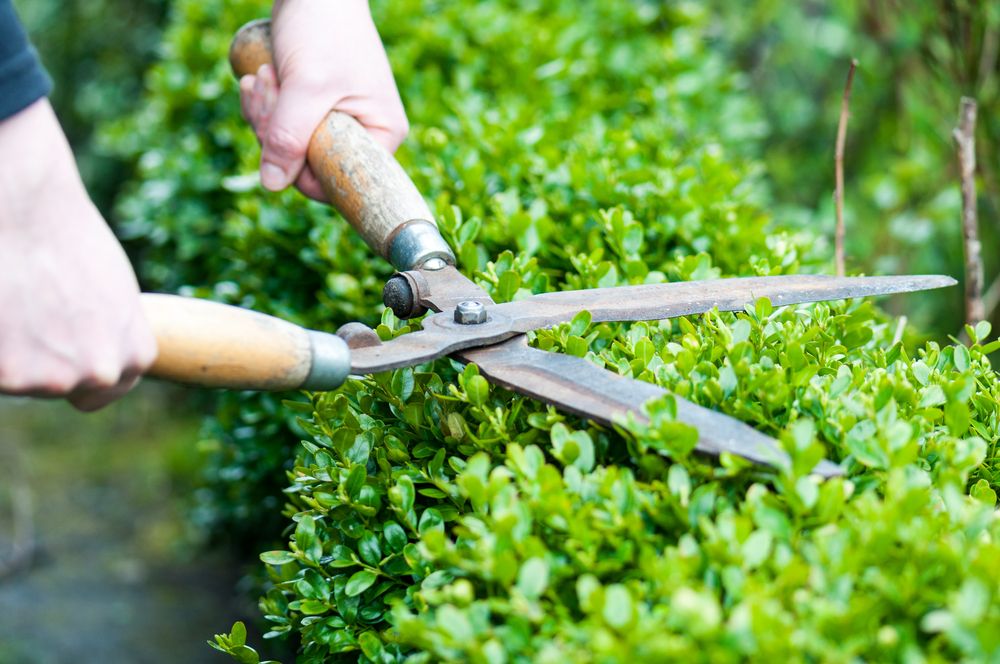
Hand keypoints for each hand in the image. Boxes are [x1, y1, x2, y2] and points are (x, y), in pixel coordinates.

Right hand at [0, 99, 156, 410]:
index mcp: (134, 355)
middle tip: (30, 311)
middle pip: (59, 385)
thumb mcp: (114, 294)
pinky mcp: (7, 375)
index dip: (81, 371)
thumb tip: (97, 348)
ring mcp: (52, 379)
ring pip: (21, 379)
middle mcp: (100, 373)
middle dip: (42, 358)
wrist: (25, 209)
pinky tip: (0, 309)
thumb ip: (110, 333)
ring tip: (14, 301)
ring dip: (11, 352)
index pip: (108, 388)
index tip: (65, 354)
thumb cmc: (67, 240)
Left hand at [239, 0, 408, 200]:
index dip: (302, 169)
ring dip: (266, 114)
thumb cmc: (324, 31)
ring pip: (290, 146)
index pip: (340, 181)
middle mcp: (365, 133)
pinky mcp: (314, 107)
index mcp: (382, 135)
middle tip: (268, 87)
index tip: (279, 133)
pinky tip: (258, 78)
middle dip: (277, 130)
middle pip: (309, 165)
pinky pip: (283, 127)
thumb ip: (290, 137)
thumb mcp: (307, 87)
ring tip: (264, 76)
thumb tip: (272, 184)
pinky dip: (265, 106)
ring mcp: (338, 120)